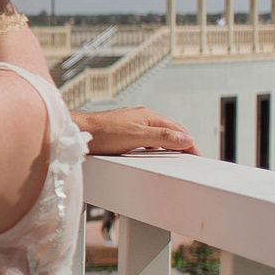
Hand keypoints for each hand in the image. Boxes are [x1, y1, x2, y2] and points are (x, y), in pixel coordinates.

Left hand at [77, 105, 195, 154]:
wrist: (77, 132)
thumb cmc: (102, 134)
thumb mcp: (136, 136)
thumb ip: (161, 137)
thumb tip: (185, 138)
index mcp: (148, 116)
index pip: (177, 129)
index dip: (189, 143)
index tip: (197, 156)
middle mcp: (142, 117)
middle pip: (169, 130)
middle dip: (182, 143)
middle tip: (190, 158)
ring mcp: (132, 124)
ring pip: (157, 134)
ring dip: (168, 145)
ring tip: (175, 157)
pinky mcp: (122, 132)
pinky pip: (146, 139)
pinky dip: (154, 147)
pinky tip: (151, 154)